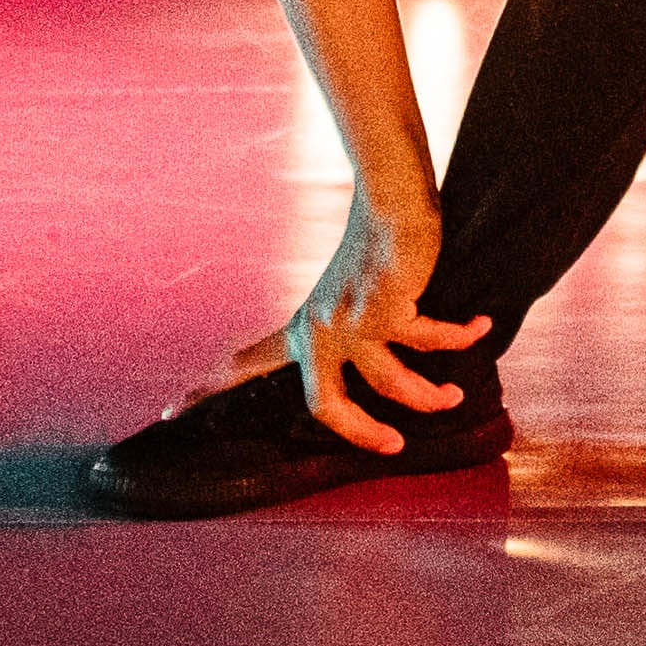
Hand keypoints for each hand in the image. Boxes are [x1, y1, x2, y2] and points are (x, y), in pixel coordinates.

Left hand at [226, 187, 491, 454]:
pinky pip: (432, 340)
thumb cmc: (373, 246)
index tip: (166, 415)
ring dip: (430, 395)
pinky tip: (479, 327)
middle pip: (328, 407)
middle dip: (364, 434)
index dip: (206, 393)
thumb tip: (328, 352)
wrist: (391, 199)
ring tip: (453, 395)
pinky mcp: (385, 309)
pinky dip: (459, 335)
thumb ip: (336, 326)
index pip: (247, 364)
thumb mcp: (343, 293)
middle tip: (394, 445)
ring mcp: (350, 322)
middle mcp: (319, 329)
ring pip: (394, 384)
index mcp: (306, 329)